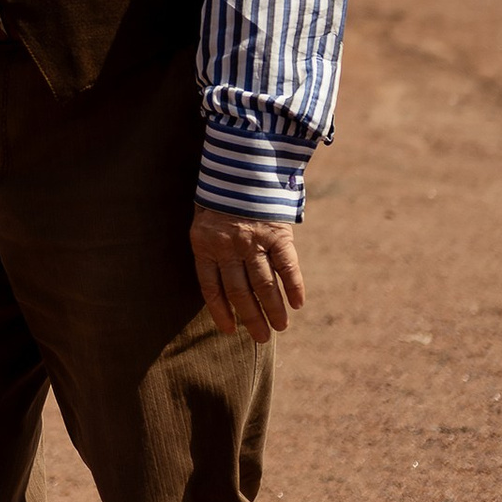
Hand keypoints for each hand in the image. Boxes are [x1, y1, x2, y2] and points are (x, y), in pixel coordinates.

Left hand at [190, 204, 304, 341]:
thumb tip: (224, 284)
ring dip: (273, 309)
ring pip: (264, 284)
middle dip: (251, 318)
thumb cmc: (220, 196)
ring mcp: (253, 240)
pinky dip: (293, 285)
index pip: (211, 288)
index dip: (220, 312)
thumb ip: (213, 248)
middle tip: (261, 338)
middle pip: (240, 292)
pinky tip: (297, 303)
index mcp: (204, 245)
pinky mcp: (276, 232)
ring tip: (280, 328)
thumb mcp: (205, 219)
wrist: (241, 163)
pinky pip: (286, 265)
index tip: (230, 331)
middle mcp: (228, 247)